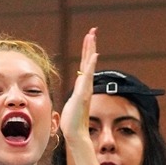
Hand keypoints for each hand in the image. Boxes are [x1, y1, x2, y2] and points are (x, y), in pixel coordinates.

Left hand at [59, 27, 97, 145]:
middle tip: (93, 31)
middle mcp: (85, 86)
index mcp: (82, 87)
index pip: (85, 66)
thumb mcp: (71, 105)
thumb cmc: (72, 122)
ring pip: (89, 65)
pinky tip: (94, 55)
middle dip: (90, 46)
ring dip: (90, 50)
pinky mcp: (82, 94)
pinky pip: (88, 77)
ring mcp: (85, 89)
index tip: (89, 39)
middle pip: (89, 61)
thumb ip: (73, 99)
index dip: (87, 52)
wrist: (75, 133)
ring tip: (92, 36)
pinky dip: (91, 66)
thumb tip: (73, 99)